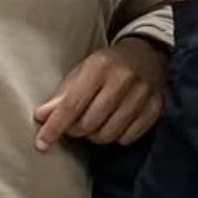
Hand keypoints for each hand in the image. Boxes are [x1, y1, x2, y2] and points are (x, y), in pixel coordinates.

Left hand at [33, 39, 165, 150]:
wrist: (147, 54)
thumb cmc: (109, 65)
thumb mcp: (82, 71)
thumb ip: (63, 94)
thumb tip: (42, 117)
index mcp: (100, 66)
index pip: (73, 105)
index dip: (55, 126)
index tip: (42, 142)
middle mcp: (123, 80)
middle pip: (90, 123)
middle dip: (76, 131)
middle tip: (73, 126)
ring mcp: (142, 95)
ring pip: (109, 134)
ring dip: (95, 136)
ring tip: (93, 125)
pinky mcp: (155, 109)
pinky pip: (128, 137)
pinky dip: (116, 137)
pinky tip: (113, 125)